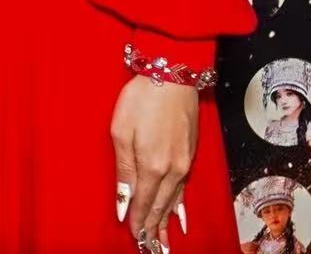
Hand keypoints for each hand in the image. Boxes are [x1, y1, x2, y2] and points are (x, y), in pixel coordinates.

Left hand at [112, 75, 195, 250]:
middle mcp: (172, 170)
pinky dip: (180, 206)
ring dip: (166, 222)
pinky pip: (184, 189)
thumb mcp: (121, 132)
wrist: (171, 75)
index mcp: (153, 167)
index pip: (144, 204)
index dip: (138, 222)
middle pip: (160, 207)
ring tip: (163, 243)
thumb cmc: (141, 99)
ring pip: (173, 200)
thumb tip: (124, 204)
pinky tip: (180, 218)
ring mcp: (184, 163)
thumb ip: (124, 171)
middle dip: (153, 228)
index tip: (134, 238)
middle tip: (150, 249)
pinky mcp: (189, 154)